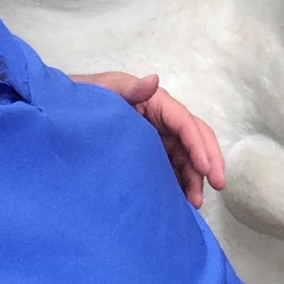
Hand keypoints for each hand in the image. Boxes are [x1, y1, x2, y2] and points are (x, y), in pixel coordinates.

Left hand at [72, 71, 225, 208]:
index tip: (206, 169)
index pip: (185, 122)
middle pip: (195, 138)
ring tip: (194, 203)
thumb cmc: (87, 98)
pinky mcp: (150, 153)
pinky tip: (181, 201)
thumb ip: (129, 88)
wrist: (66, 115)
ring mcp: (157, 137)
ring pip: (187, 156)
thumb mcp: (106, 90)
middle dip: (209, 161)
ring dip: (196, 177)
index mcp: (156, 103)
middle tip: (218, 185)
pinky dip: (181, 182)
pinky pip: (173, 167)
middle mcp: (162, 120)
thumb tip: (154, 80)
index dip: (198, 145)